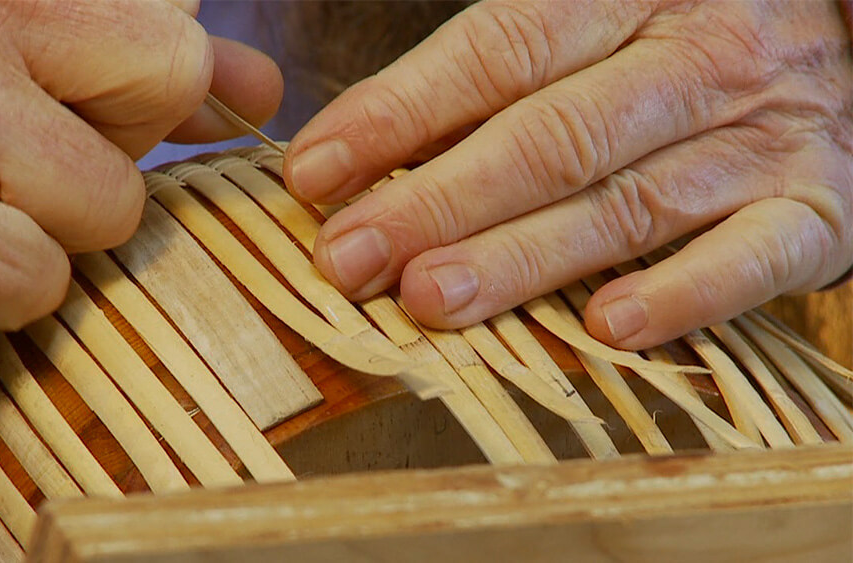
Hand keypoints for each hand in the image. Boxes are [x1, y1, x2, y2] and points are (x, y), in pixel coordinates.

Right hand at [0, 0, 282, 358]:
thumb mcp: (11, 86)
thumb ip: (139, 75)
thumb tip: (262, 89)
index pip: (164, 24)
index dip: (134, 94)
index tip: (65, 118)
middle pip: (167, 73)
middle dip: (102, 151)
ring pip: (112, 200)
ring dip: (45, 235)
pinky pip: (43, 278)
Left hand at [284, 0, 851, 349]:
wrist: (844, 61)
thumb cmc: (674, 55)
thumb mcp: (590, 38)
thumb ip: (484, 92)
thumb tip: (357, 162)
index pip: (498, 49)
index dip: (400, 112)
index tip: (315, 172)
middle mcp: (699, 55)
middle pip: (551, 134)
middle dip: (439, 202)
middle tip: (349, 258)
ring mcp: (761, 137)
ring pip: (627, 203)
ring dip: (522, 258)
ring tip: (430, 299)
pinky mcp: (815, 212)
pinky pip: (751, 257)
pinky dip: (683, 294)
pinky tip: (608, 329)